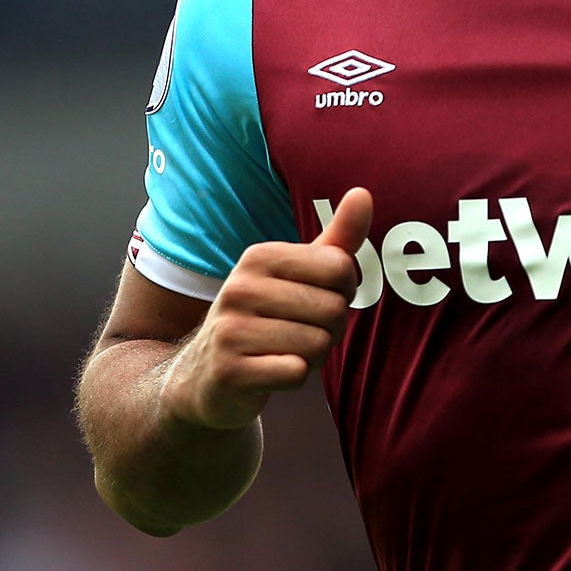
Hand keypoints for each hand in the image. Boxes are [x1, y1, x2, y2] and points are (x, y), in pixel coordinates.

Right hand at [161, 189, 373, 431]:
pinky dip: (294, 378)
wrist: (206, 376)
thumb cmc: (266, 319)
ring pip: (318, 344)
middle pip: (333, 309)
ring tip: (282, 351)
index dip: (343, 291)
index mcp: (259, 256)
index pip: (340, 267)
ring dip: (312, 356)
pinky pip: (296, 373)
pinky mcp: (230, 371)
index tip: (316, 299)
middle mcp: (240, 287)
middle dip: (329, 329)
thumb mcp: (298, 275)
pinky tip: (271, 371)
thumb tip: (363, 193)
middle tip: (299, 333)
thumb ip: (336, 239)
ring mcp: (231, 329)